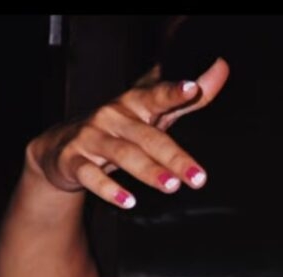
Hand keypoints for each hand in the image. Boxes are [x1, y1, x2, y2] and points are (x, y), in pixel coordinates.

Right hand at [24, 57, 230, 207]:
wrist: (62, 146)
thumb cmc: (118, 128)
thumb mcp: (152, 112)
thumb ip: (187, 98)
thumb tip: (221, 68)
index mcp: (134, 104)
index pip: (156, 95)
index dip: (174, 91)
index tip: (192, 88)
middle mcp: (113, 117)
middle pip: (147, 136)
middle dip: (174, 156)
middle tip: (197, 177)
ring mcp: (92, 138)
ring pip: (123, 155)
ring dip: (148, 171)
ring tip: (170, 186)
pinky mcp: (74, 160)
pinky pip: (91, 175)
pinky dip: (109, 189)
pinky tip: (128, 201)